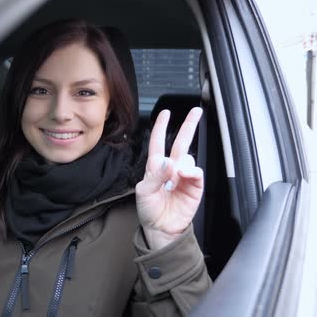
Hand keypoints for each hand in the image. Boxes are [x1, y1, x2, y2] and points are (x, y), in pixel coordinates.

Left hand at [135, 108, 203, 249]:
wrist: (161, 229)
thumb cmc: (149, 211)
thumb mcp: (144, 193)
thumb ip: (156, 176)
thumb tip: (168, 162)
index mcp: (155, 167)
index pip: (158, 143)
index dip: (161, 128)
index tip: (166, 114)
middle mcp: (171, 169)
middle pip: (180, 143)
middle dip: (188, 127)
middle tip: (196, 112)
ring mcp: (184, 177)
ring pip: (188, 158)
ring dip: (182, 162)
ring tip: (175, 178)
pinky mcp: (194, 187)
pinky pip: (197, 173)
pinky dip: (192, 171)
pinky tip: (186, 175)